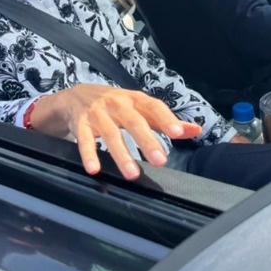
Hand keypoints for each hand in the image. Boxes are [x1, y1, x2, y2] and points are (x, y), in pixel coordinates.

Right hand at [30, 85, 201, 179]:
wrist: (74, 96)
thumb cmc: (114, 104)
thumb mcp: (139, 108)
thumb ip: (166, 121)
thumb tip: (196, 130)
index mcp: (134, 99)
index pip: (153, 107)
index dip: (165, 119)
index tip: (178, 133)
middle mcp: (116, 103)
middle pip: (133, 121)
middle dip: (147, 141)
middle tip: (160, 161)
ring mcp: (97, 113)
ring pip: (110, 133)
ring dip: (121, 154)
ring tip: (133, 174)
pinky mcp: (80, 123)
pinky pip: (84, 140)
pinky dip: (89, 154)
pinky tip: (94, 169)